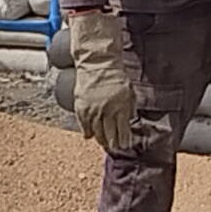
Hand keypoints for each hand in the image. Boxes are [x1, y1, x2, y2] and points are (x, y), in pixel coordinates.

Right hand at [67, 10, 135, 152]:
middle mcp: (106, 111)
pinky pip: (84, 126)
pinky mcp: (81, 108)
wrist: (98, 63)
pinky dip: (88, 132)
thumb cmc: (116, 76)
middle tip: (115, 147)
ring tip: (104, 142)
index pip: (122, 132)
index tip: (125, 145)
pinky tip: (91, 136)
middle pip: (109, 136)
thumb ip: (129, 109)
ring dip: (101, 139)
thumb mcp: (129, 92)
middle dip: (113, 144)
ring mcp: (92, 110)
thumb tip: (128, 124)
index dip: (124, 141)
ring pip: (96, 133)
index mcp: (120, 108)